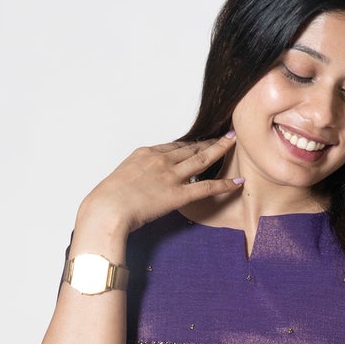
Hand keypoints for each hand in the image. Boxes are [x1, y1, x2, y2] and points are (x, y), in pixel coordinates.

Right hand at [74, 134, 240, 241]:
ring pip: (202, 158)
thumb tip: (137, 185)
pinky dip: (225, 184)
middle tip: (223, 135)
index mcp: (144, 154)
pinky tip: (238, 182)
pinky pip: (207, 187)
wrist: (106, 209)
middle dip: (209, 141)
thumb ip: (134, 177)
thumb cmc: (106, 199)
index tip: (199, 141)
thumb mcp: (119, 179)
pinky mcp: (178, 195)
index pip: (173, 146)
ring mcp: (171, 176)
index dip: (189, 143)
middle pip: (190, 147)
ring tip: (233, 142)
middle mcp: (160, 160)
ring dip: (220, 149)